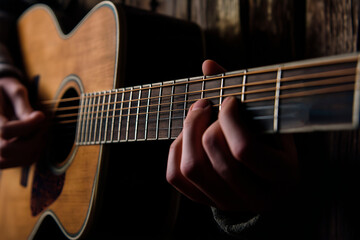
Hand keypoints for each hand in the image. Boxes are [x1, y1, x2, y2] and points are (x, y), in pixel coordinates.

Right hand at [0, 77, 44, 168]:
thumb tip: (35, 118)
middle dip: (30, 138)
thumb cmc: (5, 91)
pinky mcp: (4, 156)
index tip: (41, 115)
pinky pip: (20, 162)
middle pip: (6, 150)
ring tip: (41, 131)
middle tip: (42, 125)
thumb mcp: (13, 89)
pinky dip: (33, 153)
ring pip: (12, 160)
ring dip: (33, 148)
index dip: (26, 125)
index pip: (4, 130)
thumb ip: (22, 104)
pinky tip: (37, 139)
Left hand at [166, 60, 297, 212]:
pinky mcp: (204, 200)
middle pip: (215, 157)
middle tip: (206, 105)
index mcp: (281, 175)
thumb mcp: (269, 121)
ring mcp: (227, 202)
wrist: (268, 181)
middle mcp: (255, 197)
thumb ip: (243, 93)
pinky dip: (175, 148)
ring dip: (188, 132)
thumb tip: (208, 65)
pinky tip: (186, 135)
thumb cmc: (272, 144)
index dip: (230, 119)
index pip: (245, 150)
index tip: (228, 100)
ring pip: (192, 168)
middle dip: (205, 123)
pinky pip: (176, 176)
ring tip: (196, 115)